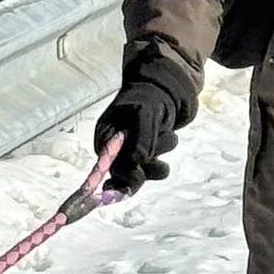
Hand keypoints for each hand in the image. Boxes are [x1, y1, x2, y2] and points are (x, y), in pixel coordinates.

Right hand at [95, 58, 195, 195]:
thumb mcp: (145, 112)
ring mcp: (127, 154)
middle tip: (157, 164)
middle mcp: (113, 148)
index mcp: (105, 136)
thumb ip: (141, 136)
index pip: (106, 164)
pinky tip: (167, 142)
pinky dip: (161, 164)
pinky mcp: (142, 158)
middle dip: (141, 170)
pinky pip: (151, 172)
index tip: (131, 181)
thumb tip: (137, 159)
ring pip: (139, 175)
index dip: (117, 177)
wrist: (165, 91)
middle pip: (121, 174)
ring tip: (168, 136)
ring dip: (156, 163)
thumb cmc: (150, 97)